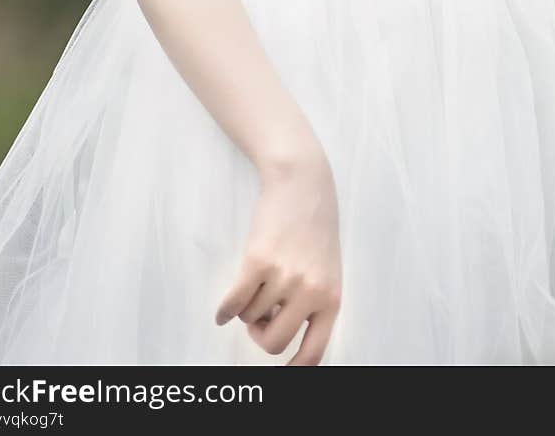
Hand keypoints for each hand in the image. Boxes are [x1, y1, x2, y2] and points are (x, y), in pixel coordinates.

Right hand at [214, 145, 341, 365]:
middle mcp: (310, 292)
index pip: (313, 353)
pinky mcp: (258, 261)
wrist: (303, 182)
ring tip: (257, 284)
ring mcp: (284, 277)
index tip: (280, 371)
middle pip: (272, 342)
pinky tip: (223, 310)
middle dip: (259, 335)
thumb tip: (278, 338)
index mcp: (331, 298)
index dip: (292, 369)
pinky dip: (224, 310)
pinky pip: (234, 303)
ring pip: (251, 318)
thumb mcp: (326, 268)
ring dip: (247, 308)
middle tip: (259, 317)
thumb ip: (312, 303)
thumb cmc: (314, 226)